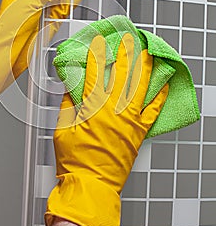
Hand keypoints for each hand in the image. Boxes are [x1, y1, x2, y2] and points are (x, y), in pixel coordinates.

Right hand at [45, 34, 168, 225]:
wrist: (91, 185)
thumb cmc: (75, 160)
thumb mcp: (62, 129)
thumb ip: (67, 105)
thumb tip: (70, 89)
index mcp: (92, 107)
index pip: (94, 73)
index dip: (95, 55)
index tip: (97, 44)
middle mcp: (113, 110)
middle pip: (121, 74)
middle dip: (124, 53)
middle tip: (127, 39)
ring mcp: (129, 120)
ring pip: (140, 87)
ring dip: (144, 67)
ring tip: (147, 52)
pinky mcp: (139, 132)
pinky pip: (153, 110)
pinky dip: (159, 95)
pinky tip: (163, 83)